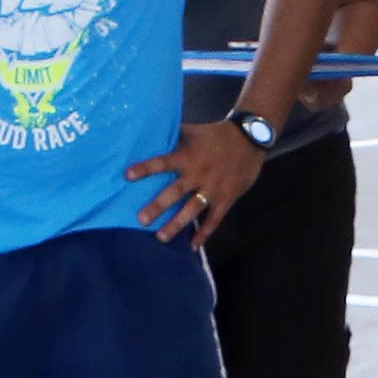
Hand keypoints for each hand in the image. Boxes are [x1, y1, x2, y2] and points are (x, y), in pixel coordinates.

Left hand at [128, 117, 262, 241]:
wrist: (250, 138)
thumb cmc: (218, 134)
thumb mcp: (195, 131)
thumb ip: (176, 135)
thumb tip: (154, 131)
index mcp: (188, 156)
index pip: (163, 162)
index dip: (145, 168)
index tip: (127, 175)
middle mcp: (198, 173)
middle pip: (175, 192)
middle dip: (158, 206)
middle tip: (141, 220)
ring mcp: (213, 188)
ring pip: (192, 209)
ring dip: (176, 224)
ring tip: (161, 237)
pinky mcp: (226, 198)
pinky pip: (214, 219)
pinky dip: (204, 233)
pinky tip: (193, 246)